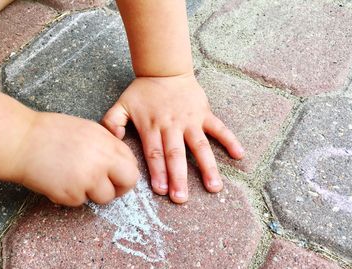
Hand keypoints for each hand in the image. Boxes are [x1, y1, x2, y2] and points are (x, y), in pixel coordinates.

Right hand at [10, 112, 139, 206]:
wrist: (20, 141)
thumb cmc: (51, 132)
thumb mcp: (88, 130)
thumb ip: (108, 145)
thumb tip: (120, 161)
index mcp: (107, 143)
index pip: (132, 164)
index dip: (126, 171)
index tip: (118, 174)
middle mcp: (102, 161)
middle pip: (129, 182)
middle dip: (121, 187)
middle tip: (109, 186)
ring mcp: (87, 179)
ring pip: (105, 197)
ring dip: (94, 193)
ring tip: (76, 179)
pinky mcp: (71, 194)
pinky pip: (81, 201)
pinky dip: (73, 195)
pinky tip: (60, 180)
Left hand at [102, 72, 242, 202]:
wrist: (164, 69)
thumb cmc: (143, 91)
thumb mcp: (122, 103)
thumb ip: (112, 121)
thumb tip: (111, 140)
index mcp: (152, 126)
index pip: (155, 153)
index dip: (158, 172)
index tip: (162, 191)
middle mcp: (172, 126)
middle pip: (176, 154)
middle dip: (178, 177)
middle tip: (182, 198)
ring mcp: (191, 120)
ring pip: (200, 146)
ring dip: (207, 167)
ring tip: (214, 186)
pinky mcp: (204, 113)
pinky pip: (219, 127)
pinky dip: (229, 140)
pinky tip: (239, 154)